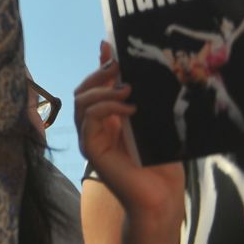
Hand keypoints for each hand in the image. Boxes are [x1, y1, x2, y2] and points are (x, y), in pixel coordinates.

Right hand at [74, 41, 183, 225]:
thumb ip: (141, 99)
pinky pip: (89, 119)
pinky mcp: (91, 149)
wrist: (161, 196)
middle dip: (100, 75)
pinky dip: (106, 108)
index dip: (100, 65)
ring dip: (103, 90)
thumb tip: (134, 72)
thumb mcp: (153, 122)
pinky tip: (128, 109)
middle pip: (83, 90)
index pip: (95, 85)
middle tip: (120, 68)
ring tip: (127, 89)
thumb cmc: (162, 163)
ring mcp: (90, 138)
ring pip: (81, 102)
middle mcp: (94, 127)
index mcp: (108, 119)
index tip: (109, 47)